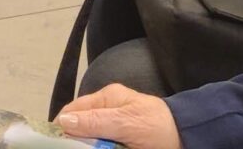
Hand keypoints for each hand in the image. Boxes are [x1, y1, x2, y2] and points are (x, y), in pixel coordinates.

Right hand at [57, 84, 180, 148]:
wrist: (188, 138)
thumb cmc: (159, 127)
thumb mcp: (127, 123)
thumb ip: (96, 121)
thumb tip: (63, 120)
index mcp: (106, 98)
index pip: (73, 110)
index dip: (61, 126)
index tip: (54, 143)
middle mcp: (107, 111)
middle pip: (79, 127)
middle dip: (75, 140)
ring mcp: (113, 126)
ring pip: (90, 139)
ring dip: (88, 146)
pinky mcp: (119, 140)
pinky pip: (102, 144)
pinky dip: (99, 148)